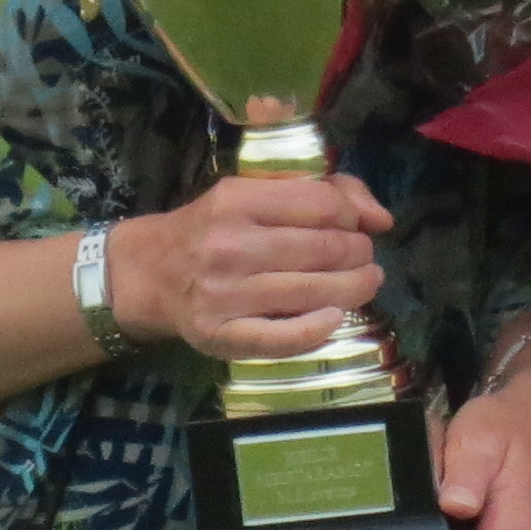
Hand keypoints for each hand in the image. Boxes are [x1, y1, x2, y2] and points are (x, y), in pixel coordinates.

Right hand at [113, 171, 391, 366]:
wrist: (149, 272)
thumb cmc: (212, 228)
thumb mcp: (253, 191)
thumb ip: (320, 191)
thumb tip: (382, 218)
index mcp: (236, 199)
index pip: (323, 205)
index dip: (353, 216)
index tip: (355, 226)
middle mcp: (229, 245)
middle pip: (325, 249)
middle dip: (359, 253)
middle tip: (362, 258)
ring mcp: (224, 294)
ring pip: (313, 293)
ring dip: (353, 288)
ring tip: (363, 283)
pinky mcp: (221, 336)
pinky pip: (283, 338)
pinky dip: (318, 330)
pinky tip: (334, 318)